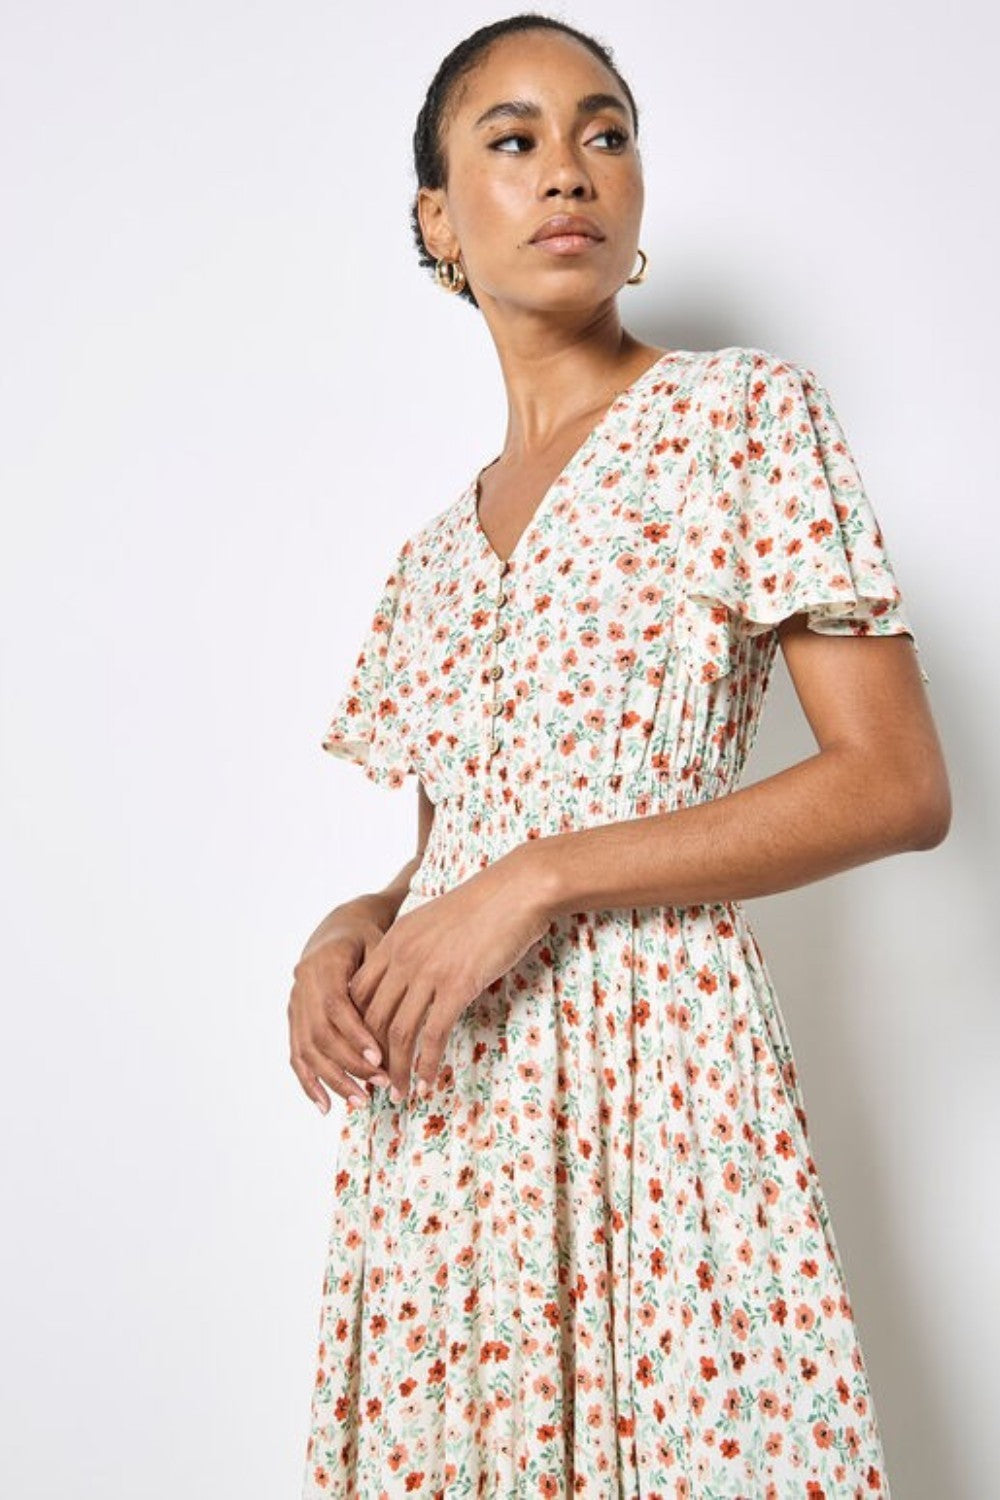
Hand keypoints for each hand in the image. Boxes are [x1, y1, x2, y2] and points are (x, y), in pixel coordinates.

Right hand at [287, 913, 393, 1113]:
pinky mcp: (293, 1018)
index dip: (355, 1035)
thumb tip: (408, 1009)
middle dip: (349, 1064)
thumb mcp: (381, 943)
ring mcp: (294, 1003)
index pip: (336, 1006)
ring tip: (361, 1101)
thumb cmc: (369, 936)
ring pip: (307, 1049)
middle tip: (381, 1083)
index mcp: (324, 963)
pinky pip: (296, 1055)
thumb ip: (386, 974)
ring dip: (333, 1079)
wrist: (340, 927)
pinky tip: (326, 1106)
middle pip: (319, 1034)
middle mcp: (302, 984)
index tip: (379, 1058)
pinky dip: (309, 1083)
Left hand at [348, 846, 553, 1102]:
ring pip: (398, 1033)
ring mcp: (428, 972)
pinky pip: (433, 1034)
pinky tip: (427, 1080)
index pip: (358, 993)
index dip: (355, 1027)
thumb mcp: (433, 920)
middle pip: (371, 1018)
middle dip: (368, 1057)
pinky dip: (426, 1063)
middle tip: (373, 1082)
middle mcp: (403, 957)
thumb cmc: (482, 904)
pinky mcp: (457, 985)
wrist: (516, 889)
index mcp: (393, 940)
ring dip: (396, 1069)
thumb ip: (414, 947)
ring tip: (398, 1093)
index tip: (361, 1051)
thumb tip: (410, 977)